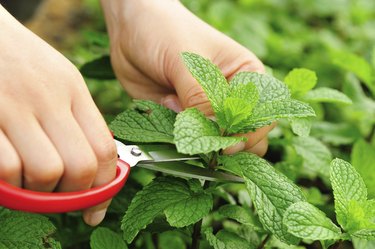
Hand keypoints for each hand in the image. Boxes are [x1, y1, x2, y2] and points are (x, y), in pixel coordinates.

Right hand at [0, 6, 116, 225]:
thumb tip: (98, 166)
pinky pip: (7, 167)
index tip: (97, 206)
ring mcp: (13, 105)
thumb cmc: (21, 62)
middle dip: (74, 195)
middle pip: (81, 166)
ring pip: (46, 172)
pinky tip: (8, 175)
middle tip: (61, 197)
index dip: (106, 186)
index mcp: (73, 89)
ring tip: (31, 183)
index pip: (104, 148)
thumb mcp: (59, 79)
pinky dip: (10, 183)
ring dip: (39, 191)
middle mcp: (48, 98)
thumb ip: (78, 119)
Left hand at [101, 0, 273, 155]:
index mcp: (245, 76)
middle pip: (241, 135)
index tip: (226, 144)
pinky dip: (175, 136)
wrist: (130, 27)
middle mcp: (229, 97)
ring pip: (213, 141)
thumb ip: (201, 97)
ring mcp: (206, 110)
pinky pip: (186, 139)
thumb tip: (215, 132)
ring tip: (177, 118)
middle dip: (224, 143)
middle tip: (203, 142)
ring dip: (197, 140)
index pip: (260, 115)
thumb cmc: (166, 30)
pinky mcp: (184, 118)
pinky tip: (164, 109)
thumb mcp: (186, 60)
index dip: (247, 133)